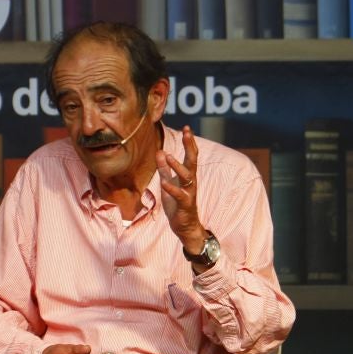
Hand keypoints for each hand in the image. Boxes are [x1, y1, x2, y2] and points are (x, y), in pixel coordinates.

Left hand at [154, 125, 205, 253]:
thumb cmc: (177, 204)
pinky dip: (171, 188)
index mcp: (187, 176)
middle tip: (187, 133)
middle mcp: (191, 182)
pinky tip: (163, 182)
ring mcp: (189, 193)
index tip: (187, 127)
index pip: (191, 155)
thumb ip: (164, 169)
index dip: (189, 142)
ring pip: (187, 177)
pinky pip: (179, 195)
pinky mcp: (185, 205)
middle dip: (190, 146)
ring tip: (169, 156)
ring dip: (178, 166)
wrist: (185, 226)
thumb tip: (160, 152)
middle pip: (192, 161)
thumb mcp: (168, 183)